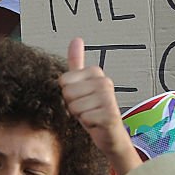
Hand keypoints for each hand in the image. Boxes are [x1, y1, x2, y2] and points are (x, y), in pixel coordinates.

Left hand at [59, 38, 140, 174]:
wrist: (110, 135)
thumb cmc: (94, 110)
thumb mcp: (82, 85)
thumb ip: (77, 62)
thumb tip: (76, 39)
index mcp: (96, 72)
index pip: (63, 80)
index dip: (68, 94)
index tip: (80, 99)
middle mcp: (105, 82)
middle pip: (67, 93)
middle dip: (73, 106)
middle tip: (86, 109)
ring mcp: (109, 97)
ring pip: (75, 107)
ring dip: (80, 116)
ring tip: (91, 116)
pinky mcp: (110, 114)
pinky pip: (84, 118)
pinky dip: (87, 125)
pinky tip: (96, 124)